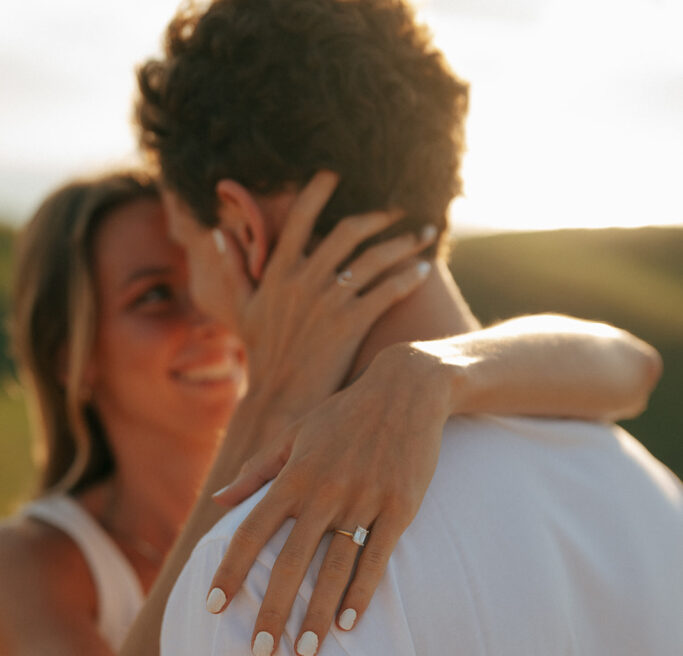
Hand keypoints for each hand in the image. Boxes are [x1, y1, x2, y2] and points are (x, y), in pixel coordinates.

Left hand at [207, 342, 450, 655]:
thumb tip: (218, 504)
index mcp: (293, 475)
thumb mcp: (293, 434)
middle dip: (272, 610)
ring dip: (319, 613)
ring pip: (335, 567)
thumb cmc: (343, 414)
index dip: (231, 570)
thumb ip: (255, 472)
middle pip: (290, 562)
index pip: (251, 531)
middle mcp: (324, 492)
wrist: (407, 389)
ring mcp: (364, 500)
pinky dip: (363, 591)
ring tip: (306, 651)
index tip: (214, 606)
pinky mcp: (400, 507)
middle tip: (260, 652)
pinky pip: (378, 557)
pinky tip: (351, 623)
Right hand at [219, 170, 433, 415]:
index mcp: (278, 271)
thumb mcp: (240, 309)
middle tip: (400, 208)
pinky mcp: (350, 324)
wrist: (280, 398)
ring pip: (374, 258)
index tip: (337, 172)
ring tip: (426, 235)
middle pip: (349, 230)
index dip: (319, 190)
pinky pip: (386, 291)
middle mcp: (304, 280)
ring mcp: (329, 301)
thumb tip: (216, 235)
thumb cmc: (262, 354)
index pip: (300, 217)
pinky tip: (423, 271)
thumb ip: (231, 270)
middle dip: (380, 214)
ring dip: (404, 242)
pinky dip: (408, 277)